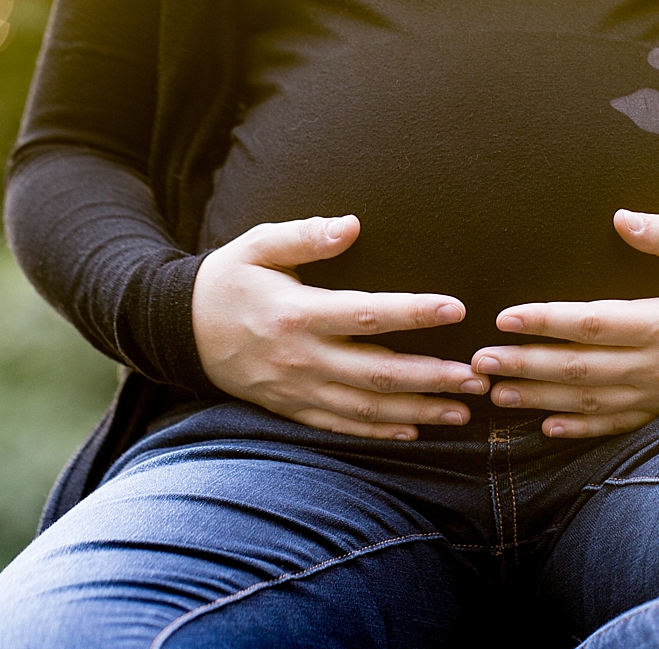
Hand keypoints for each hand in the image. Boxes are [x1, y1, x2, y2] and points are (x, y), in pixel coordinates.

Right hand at [191, 215, 488, 439]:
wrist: (179, 330)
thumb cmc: (229, 280)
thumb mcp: (258, 246)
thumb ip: (305, 235)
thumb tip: (352, 224)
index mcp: (297, 313)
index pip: (367, 314)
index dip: (414, 312)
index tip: (456, 308)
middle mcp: (302, 358)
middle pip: (378, 372)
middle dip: (433, 378)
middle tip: (478, 378)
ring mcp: (298, 390)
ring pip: (368, 407)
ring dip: (419, 411)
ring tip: (463, 411)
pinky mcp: (292, 409)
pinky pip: (342, 427)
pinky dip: (380, 432)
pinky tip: (416, 432)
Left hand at [470, 209, 658, 437]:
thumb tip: (621, 218)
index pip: (592, 323)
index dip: (545, 321)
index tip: (504, 318)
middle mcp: (658, 364)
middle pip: (579, 368)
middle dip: (525, 366)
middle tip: (478, 364)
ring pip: (590, 401)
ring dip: (540, 400)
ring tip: (497, 395)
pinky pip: (616, 426)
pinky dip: (579, 429)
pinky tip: (545, 427)